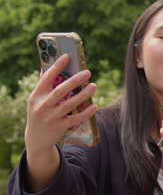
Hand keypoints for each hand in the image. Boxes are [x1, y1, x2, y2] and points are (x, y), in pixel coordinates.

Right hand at [25, 54, 96, 190]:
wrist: (36, 138)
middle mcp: (42, 106)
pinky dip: (85, 113)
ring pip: (69, 104)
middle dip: (75, 81)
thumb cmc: (39, 113)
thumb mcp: (37, 100)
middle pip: (60, 91)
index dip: (57, 67)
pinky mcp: (60, 127)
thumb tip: (48, 65)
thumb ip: (44, 85)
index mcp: (36, 96)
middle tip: (88, 72)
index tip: (68, 56)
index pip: (46, 78)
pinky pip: (75, 118)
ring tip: (94, 86)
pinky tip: (94, 106)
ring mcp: (51, 117)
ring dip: (83, 95)